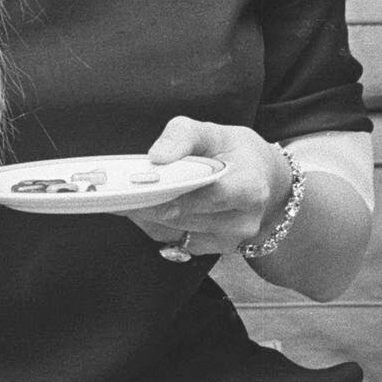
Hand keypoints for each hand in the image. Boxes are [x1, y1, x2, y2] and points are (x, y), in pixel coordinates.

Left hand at [129, 117, 293, 263]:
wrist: (266, 180)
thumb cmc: (238, 153)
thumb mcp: (215, 131)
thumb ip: (184, 136)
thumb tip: (157, 157)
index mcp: (250, 188)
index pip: (205, 194)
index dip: (170, 190)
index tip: (137, 184)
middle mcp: (243, 220)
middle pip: (183, 215)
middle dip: (147, 202)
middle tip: (116, 191)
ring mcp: (230, 240)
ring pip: (174, 230)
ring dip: (145, 214)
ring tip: (124, 195)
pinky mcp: (215, 250)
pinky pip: (174, 241)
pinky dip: (154, 225)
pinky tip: (143, 208)